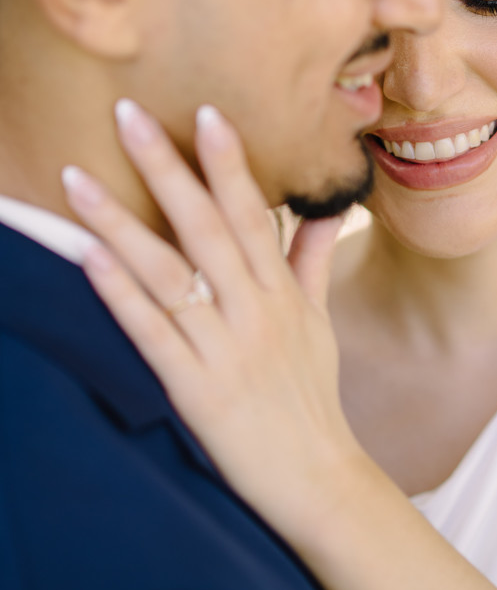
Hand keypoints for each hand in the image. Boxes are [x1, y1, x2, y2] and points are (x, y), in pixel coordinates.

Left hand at [62, 99, 362, 536]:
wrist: (317, 477)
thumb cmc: (312, 395)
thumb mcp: (318, 323)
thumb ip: (311, 260)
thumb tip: (324, 207)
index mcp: (282, 293)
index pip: (253, 214)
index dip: (229, 162)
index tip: (205, 112)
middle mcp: (255, 312)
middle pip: (207, 228)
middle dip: (166, 169)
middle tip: (127, 115)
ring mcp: (225, 350)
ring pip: (169, 274)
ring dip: (122, 223)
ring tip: (78, 179)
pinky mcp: (196, 389)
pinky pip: (152, 334)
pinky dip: (120, 294)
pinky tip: (90, 258)